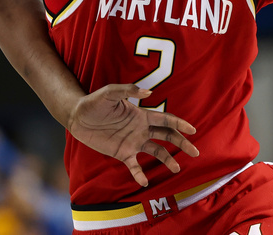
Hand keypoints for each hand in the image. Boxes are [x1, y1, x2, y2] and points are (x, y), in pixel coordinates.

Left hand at [67, 83, 198, 186]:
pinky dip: (140, 174)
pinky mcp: (122, 153)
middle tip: (195, 152)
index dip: (180, 124)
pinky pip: (134, 166)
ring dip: (167, 160)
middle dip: (181, 143)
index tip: (193, 130)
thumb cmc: (94, 102)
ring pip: (156, 152)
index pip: (165, 119)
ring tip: (176, 169)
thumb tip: (149, 93)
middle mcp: (140, 129)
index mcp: (141, 115)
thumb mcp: (110, 93)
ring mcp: (132, 142)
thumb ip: (128, 90)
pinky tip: (144, 182)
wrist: (77, 117)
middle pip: (166, 136)